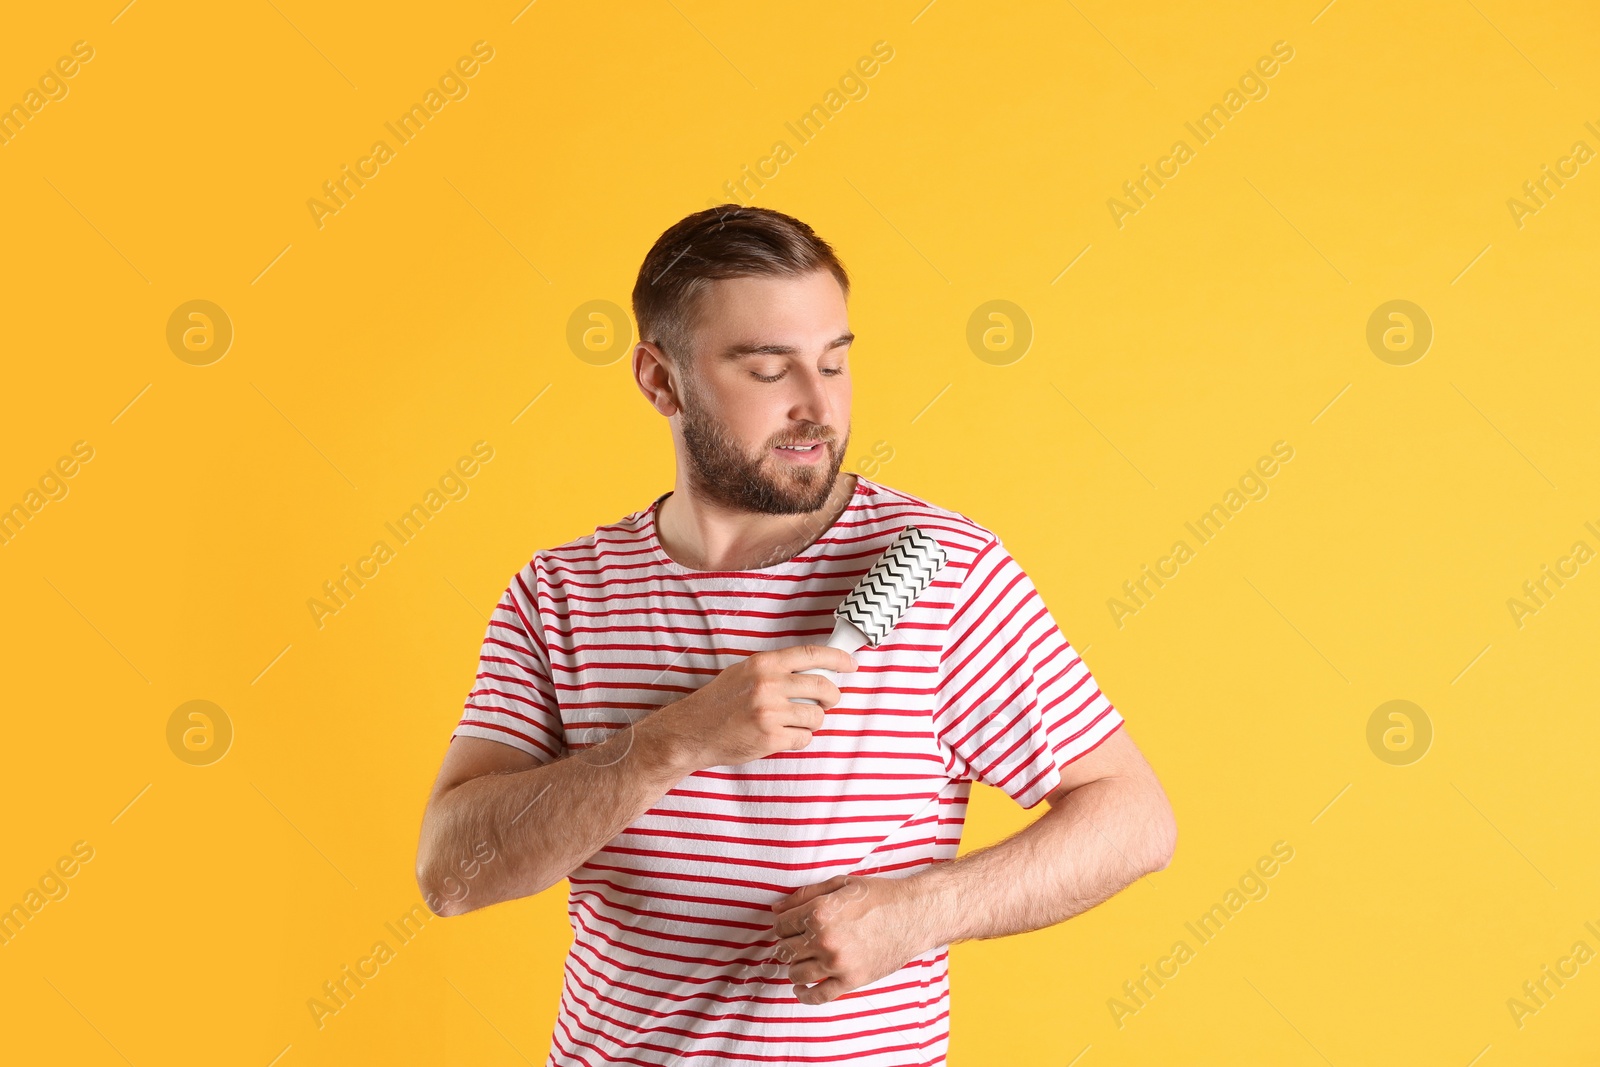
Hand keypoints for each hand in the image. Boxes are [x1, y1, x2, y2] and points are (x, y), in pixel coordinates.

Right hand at [659, 646, 856, 768]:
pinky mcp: (770, 738)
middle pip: (823, 687)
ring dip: (813, 721)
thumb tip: (813, 670)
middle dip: (832, 697)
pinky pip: (804, 738)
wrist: (691, 732)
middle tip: (828, 702)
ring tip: (795, 722)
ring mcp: (770, 712)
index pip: (812, 655)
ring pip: (817, 716)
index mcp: (763, 664)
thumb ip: (776, 669)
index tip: (851, 664)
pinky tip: (783, 735)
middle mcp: (768, 685)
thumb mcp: (744, 672)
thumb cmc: (718, 703)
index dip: (838, 659)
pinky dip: (799, 738)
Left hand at [769, 874, 928, 1004]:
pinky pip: (818, 996)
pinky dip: (804, 996)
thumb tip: (776, 909)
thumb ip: (804, 895)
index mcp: (819, 911)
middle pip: (785, 949)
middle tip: (797, 941)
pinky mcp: (851, 981)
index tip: (789, 925)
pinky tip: (801, 990)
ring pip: (796, 973)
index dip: (783, 923)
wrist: (913, 915)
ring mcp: (837, 963)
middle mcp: (824, 938)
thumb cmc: (877, 896)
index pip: (780, 924)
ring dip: (794, 967)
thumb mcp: (840, 884)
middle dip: (787, 944)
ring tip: (802, 960)